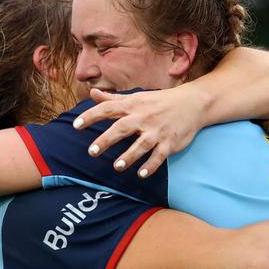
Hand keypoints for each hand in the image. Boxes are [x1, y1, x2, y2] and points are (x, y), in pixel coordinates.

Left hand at [73, 88, 205, 177]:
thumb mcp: (136, 97)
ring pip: (141, 145)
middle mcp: (144, 118)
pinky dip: (151, 165)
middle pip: (122, 128)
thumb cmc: (159, 101)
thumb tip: (92, 93)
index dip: (91, 116)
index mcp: (133, 105)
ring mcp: (157, 131)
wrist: (192, 103)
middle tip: (92, 152)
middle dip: (107, 140)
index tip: (76, 125)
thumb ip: (112, 98)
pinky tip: (141, 174)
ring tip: (116, 166)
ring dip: (129, 156)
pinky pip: (159, 156)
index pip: (108, 109)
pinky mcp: (169, 143)